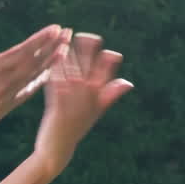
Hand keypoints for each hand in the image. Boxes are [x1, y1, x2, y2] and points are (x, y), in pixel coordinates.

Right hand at [0, 21, 66, 146]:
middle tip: (69, 32)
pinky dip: (44, 79)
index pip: (23, 51)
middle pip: (35, 60)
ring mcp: (11, 94)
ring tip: (66, 47)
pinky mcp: (11, 104)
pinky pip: (32, 89)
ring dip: (53, 60)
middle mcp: (6, 82)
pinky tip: (53, 71)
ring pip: (37, 74)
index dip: (41, 39)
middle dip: (53, 45)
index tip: (56, 29)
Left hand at [34, 32, 133, 175]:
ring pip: (72, 65)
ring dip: (70, 49)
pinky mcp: (56, 102)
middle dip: (88, 45)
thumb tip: (128, 83)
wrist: (58, 149)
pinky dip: (56, 64)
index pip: (107, 68)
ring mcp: (72, 98)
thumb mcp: (97, 111)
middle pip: (89, 61)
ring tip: (67, 36)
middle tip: (86, 35)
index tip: (108, 50)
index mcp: (98, 95)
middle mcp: (87, 94)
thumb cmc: (77, 128)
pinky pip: (56, 77)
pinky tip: (56, 54)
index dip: (109, 57)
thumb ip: (111, 94)